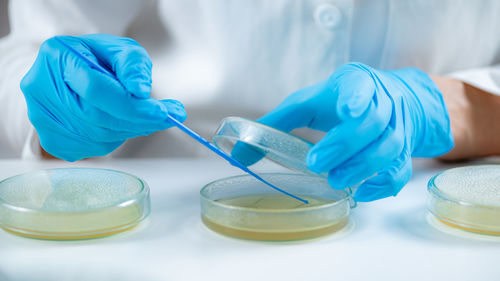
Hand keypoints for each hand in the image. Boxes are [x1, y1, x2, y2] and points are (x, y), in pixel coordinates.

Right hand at [20, 34, 185, 160]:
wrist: (71, 73)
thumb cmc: (98, 59)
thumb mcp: (120, 49)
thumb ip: (133, 65)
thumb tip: (141, 91)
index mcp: (57, 56)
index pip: (96, 89)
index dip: (132, 105)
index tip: (163, 112)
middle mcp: (40, 89)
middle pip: (97, 117)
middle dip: (139, 121)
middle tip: (168, 116)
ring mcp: (42, 118)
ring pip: (98, 137)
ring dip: (131, 130)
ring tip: (147, 116)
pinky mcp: (52, 140)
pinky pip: (94, 148)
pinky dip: (116, 138)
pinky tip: (121, 122)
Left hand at [258, 62, 453, 201]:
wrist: (387, 101)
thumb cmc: (339, 101)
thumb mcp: (308, 104)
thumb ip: (276, 124)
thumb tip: (239, 154)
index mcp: (355, 83)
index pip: (360, 86)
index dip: (356, 98)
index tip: (348, 110)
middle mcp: (382, 103)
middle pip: (373, 122)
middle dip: (345, 145)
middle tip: (317, 164)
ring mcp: (396, 128)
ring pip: (390, 147)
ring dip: (363, 167)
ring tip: (336, 182)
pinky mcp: (402, 151)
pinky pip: (400, 169)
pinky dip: (383, 184)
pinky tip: (362, 193)